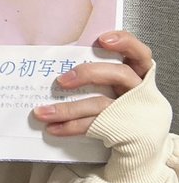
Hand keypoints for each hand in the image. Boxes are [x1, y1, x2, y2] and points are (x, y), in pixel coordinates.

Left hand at [33, 30, 151, 135]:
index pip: (139, 52)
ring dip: (68, 109)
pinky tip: (53, 128)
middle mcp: (138, 90)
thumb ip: (94, 71)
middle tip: (61, 80)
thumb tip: (56, 63)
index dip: (125, 43)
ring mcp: (132, 111)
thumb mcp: (110, 83)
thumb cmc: (114, 102)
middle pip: (121, 75)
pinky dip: (71, 126)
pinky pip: (95, 126)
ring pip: (102, 105)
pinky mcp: (123, 130)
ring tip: (43, 112)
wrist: (133, 142)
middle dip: (89, 74)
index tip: (103, 40)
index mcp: (137, 73)